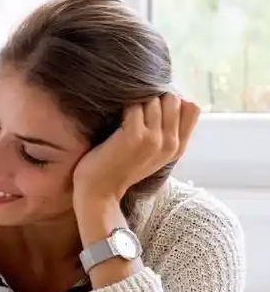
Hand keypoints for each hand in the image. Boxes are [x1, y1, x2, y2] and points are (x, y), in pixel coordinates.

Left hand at [72, 93, 199, 204]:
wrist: (99, 192)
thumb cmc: (119, 169)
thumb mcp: (152, 153)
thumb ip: (166, 132)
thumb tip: (173, 98)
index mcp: (178, 148)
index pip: (192, 108)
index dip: (171, 102)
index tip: (152, 110)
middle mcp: (171, 143)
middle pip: (173, 99)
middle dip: (153, 99)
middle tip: (135, 113)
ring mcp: (155, 139)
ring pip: (153, 99)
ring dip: (136, 103)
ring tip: (123, 120)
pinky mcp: (135, 135)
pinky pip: (134, 105)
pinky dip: (123, 108)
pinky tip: (114, 123)